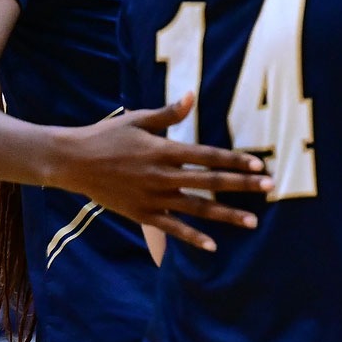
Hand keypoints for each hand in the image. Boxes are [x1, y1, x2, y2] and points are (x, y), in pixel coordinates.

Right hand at [50, 94, 268, 251]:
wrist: (71, 162)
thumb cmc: (106, 136)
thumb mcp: (138, 120)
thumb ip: (169, 113)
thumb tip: (192, 95)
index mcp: (164, 150)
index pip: (208, 156)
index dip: (235, 160)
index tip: (259, 165)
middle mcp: (163, 176)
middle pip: (210, 182)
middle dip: (243, 185)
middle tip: (270, 187)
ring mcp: (153, 197)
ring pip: (198, 209)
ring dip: (227, 215)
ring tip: (253, 221)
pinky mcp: (142, 214)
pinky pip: (173, 228)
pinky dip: (193, 238)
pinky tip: (213, 246)